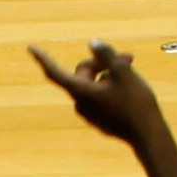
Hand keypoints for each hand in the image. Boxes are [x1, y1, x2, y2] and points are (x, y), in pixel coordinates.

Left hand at [29, 42, 169, 146]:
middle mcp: (79, 102)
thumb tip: (92, 43)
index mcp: (81, 92)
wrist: (145, 132)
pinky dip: (109, 86)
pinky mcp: (97, 117)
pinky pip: (97, 95)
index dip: (44, 59)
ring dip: (108, 73)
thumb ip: (107, 56)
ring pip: (92, 84)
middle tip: (128, 58)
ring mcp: (88, 112)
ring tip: (131, 70)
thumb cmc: (135, 101)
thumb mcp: (124, 73)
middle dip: (101, 63)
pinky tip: (129, 88)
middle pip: (82, 74)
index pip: (55, 73)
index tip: (31, 48)